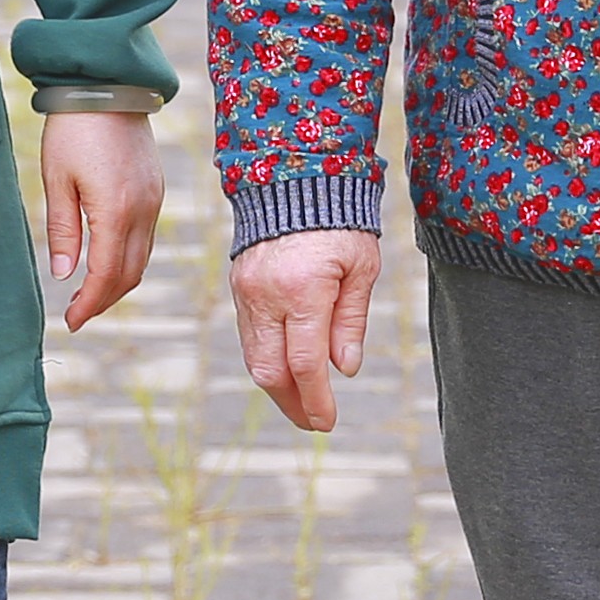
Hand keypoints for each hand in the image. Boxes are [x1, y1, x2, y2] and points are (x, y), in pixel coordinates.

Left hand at [39, 110, 164, 331]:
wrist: (107, 86)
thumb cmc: (73, 130)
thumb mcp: (57, 180)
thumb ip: (62, 230)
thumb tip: (64, 275)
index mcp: (115, 211)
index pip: (106, 275)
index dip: (89, 304)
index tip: (71, 322)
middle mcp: (142, 211)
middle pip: (130, 274)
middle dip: (104, 300)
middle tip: (77, 315)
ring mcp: (154, 200)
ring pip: (142, 258)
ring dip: (118, 282)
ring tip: (90, 294)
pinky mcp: (155, 189)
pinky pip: (147, 237)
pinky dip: (129, 258)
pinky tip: (108, 259)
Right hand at [230, 227, 378, 430]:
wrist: (294, 176)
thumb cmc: (339, 221)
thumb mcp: (361, 267)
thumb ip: (351, 320)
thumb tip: (345, 369)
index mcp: (303, 290)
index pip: (305, 363)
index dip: (316, 400)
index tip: (327, 422)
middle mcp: (267, 295)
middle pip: (269, 370)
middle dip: (291, 403)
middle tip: (314, 421)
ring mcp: (247, 291)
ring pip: (254, 357)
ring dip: (277, 385)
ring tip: (303, 402)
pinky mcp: (239, 286)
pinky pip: (250, 335)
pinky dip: (267, 358)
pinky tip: (287, 367)